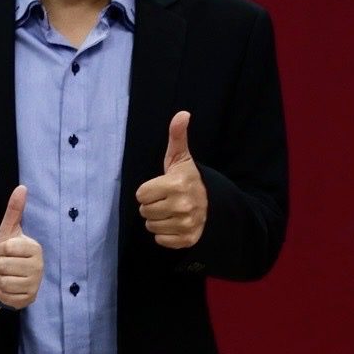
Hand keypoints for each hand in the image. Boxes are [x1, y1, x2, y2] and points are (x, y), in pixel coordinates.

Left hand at [0, 186, 41, 308]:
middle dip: (0, 265)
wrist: (1, 276)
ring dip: (0, 279)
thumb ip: (14, 210)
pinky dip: (1, 292)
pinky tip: (8, 288)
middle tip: (7, 265)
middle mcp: (39, 266)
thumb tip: (22, 187)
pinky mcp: (29, 299)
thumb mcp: (7, 231)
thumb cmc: (5, 252)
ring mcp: (35, 284)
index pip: (7, 248)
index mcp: (35, 248)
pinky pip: (5, 295)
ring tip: (7, 276)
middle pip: (4, 265)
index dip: (2, 249)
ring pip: (4, 281)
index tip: (8, 250)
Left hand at [134, 110, 207, 248]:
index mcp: (176, 184)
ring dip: (157, 220)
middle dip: (152, 205)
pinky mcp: (188, 239)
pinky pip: (160, 240)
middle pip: (144, 211)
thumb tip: (182, 114)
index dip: (148, 191)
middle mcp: (182, 205)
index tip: (161, 187)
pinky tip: (175, 223)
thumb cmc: (188, 179)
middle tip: (166, 199)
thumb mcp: (180, 158)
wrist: (213, 203)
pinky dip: (165, 234)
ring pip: (150, 226)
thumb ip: (177, 136)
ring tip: (171, 211)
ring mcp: (186, 224)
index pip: (140, 195)